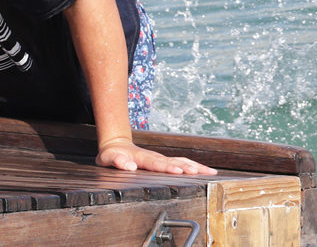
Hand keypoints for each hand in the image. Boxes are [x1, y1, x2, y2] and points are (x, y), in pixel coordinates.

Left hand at [96, 138, 217, 174]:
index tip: (177, 171)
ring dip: (194, 166)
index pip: (156, 163)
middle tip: (199, 172)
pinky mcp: (165, 161)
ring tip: (209, 172)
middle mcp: (154, 156)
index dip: (167, 167)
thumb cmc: (112, 155)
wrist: (116, 144)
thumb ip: (117, 161)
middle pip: (173, 161)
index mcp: (141, 158)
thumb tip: (129, 166)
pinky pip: (182, 162)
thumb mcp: (108, 158)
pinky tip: (207, 171)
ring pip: (181, 160)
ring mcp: (161, 158)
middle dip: (186, 167)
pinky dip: (195, 166)